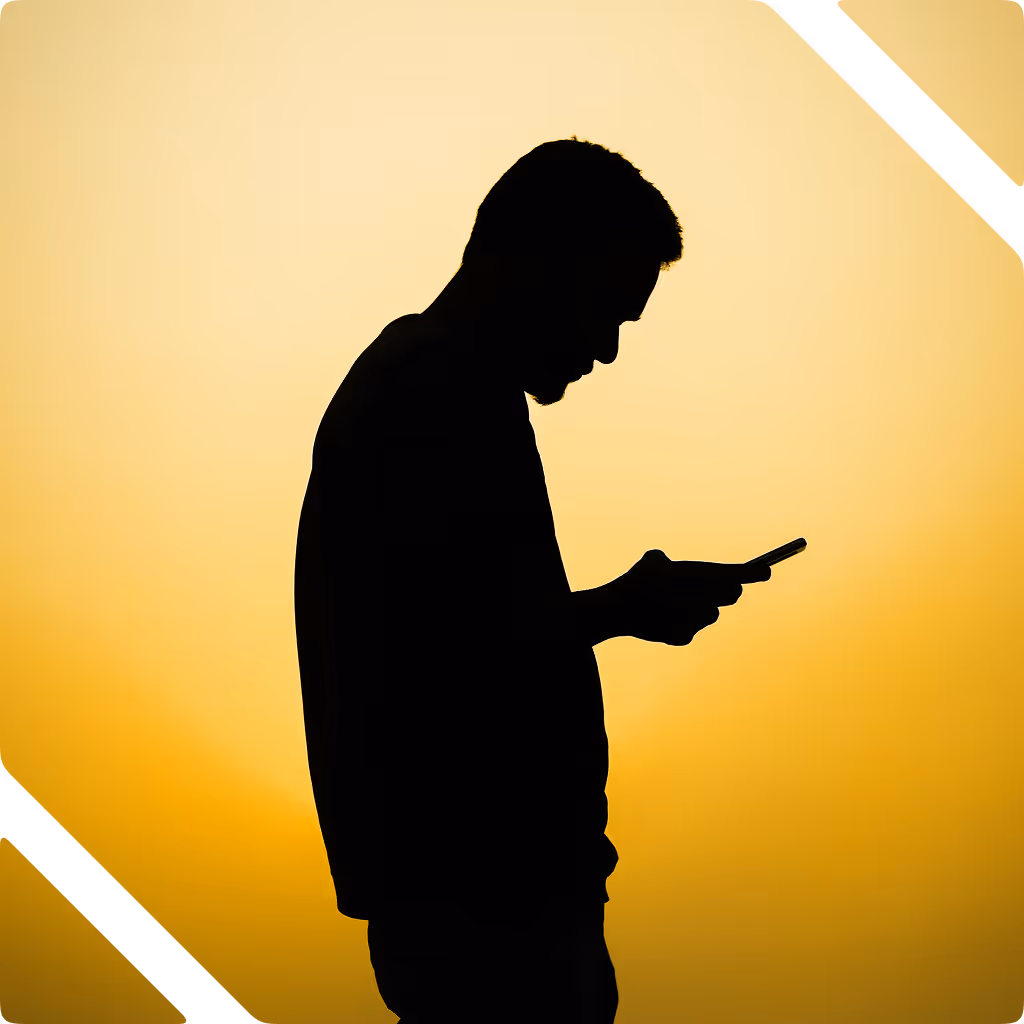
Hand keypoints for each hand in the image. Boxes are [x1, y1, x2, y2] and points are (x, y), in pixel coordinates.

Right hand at [604, 549, 770, 645]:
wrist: (617, 610)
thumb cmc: (636, 580)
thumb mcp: (653, 559)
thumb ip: (671, 562)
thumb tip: (671, 567)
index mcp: (699, 578)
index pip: (736, 575)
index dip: (754, 573)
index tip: (766, 570)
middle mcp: (703, 601)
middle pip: (731, 595)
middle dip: (728, 589)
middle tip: (714, 584)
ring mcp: (695, 621)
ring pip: (711, 612)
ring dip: (702, 606)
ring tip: (675, 601)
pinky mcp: (683, 637)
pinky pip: (691, 626)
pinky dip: (683, 621)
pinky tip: (664, 616)